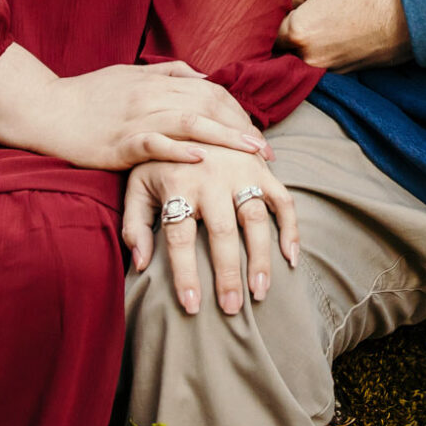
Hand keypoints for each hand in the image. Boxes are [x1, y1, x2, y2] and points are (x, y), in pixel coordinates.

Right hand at [0, 49, 267, 170]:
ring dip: (226, 136)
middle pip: (208, 105)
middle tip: (266, 149)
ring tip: (252, 151)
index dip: (238, 111)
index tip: (257, 132)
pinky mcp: (120, 141)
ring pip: (190, 121)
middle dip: (242, 126)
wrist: (45, 108)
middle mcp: (151, 95)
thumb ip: (168, 74)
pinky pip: (154, 142)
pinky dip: (180, 148)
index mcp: (156, 80)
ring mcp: (136, 117)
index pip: (209, 92)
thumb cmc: (88, 96)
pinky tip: (202, 157)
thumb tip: (204, 77)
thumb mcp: (130, 74)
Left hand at [122, 146, 299, 316]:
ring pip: (255, 217)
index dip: (185, 273)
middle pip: (221, 232)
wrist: (188, 115)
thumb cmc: (158, 161)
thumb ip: (134, 224)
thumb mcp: (136, 185)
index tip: (191, 307)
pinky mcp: (261, 168)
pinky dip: (290, 228)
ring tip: (260, 292)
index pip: (180, 236)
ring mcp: (240, 170)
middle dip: (227, 274)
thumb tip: (142, 264)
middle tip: (232, 309)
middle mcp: (211, 176)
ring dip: (260, 257)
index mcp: (177, 182)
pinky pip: (282, 199)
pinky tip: (291, 258)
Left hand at [277, 0, 411, 71]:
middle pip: (286, 49)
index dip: (275, 19)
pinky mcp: (346, 73)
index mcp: (299, 31)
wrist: (410, 14)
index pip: (271, 32)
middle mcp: (308, 56)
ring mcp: (328, 68)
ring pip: (306, 58)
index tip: (284, 10)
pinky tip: (339, 34)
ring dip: (309, 45)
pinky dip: (327, 51)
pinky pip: (325, 62)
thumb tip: (290, 2)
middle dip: (289, 35)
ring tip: (325, 24)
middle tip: (302, 16)